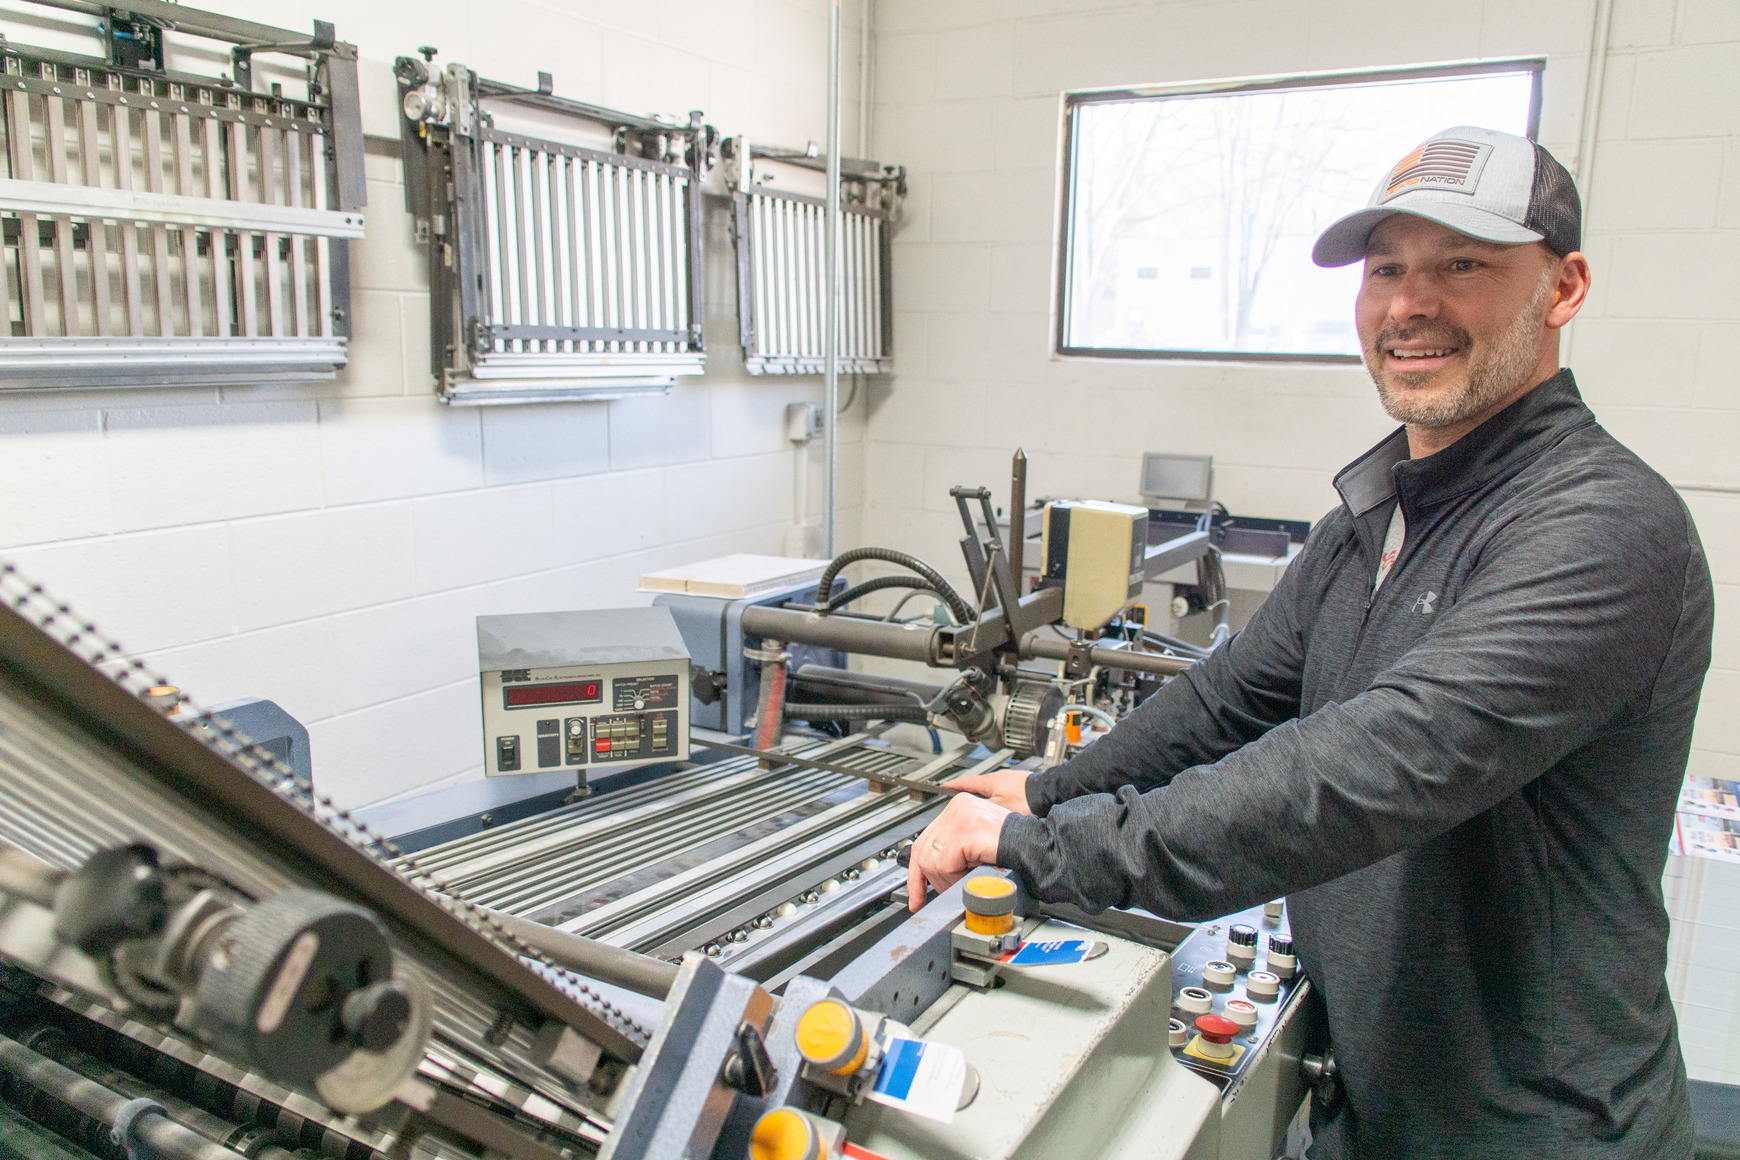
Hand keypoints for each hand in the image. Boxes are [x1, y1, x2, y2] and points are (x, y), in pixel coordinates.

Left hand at [906, 792, 1009, 910]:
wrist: (1037, 848)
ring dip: (947, 881)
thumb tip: (930, 874)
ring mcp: (961, 816)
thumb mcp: (976, 846)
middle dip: (931, 880)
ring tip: (966, 881)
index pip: (923, 840)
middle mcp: (957, 806)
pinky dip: (955, 878)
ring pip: (931, 860)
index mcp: (959, 807)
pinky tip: (970, 876)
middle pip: (923, 851)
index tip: (916, 894)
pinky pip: (945, 864)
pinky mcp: (967, 830)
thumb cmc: (1014, 849)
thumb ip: (954, 851)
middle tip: (944, 894)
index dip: (917, 872)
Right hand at [946, 767, 1033, 813]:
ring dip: (983, 794)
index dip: (953, 785)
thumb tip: (968, 810)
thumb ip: (982, 809)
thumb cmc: (1027, 801)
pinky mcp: (1020, 783)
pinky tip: (1001, 804)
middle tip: (959, 798)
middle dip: (967, 791)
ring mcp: (1010, 779)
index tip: (943, 786)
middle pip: (977, 784)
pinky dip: (996, 795)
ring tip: (980, 805)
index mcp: (990, 781)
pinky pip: (1002, 789)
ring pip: (991, 787)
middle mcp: (999, 776)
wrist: (1049, 793)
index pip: (965, 782)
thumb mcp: (999, 808)